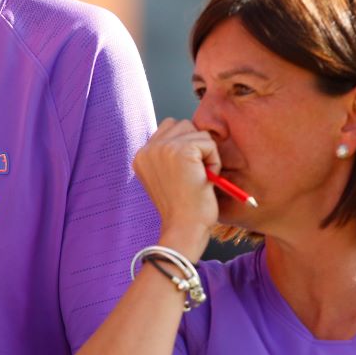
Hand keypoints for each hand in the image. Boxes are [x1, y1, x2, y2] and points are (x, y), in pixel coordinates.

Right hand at [132, 118, 219, 256]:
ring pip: (198, 132)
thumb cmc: (182, 210)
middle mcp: (148, 149)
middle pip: (183, 125)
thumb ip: (169, 156)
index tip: (187, 171)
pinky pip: (209, 143)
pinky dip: (214, 161)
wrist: (184, 229)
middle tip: (195, 174)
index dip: (185, 145)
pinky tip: (206, 180)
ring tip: (200, 178)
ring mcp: (163, 148)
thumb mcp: (167, 179)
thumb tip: (190, 134)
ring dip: (206, 153)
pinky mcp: (181, 150)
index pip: (168, 128)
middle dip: (196, 145)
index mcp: (141, 156)